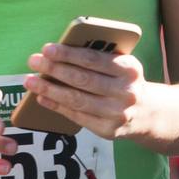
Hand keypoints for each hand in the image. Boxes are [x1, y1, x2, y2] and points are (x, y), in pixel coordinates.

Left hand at [24, 42, 147, 139]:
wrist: (148, 113)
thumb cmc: (126, 82)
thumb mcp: (123, 66)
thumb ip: (101, 59)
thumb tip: (62, 53)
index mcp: (129, 69)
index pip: (94, 59)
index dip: (68, 54)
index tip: (47, 48)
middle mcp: (125, 91)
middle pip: (83, 79)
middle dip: (55, 69)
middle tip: (34, 61)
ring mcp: (116, 112)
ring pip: (77, 100)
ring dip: (50, 90)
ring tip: (31, 81)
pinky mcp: (107, 129)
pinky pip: (76, 116)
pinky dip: (56, 106)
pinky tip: (42, 98)